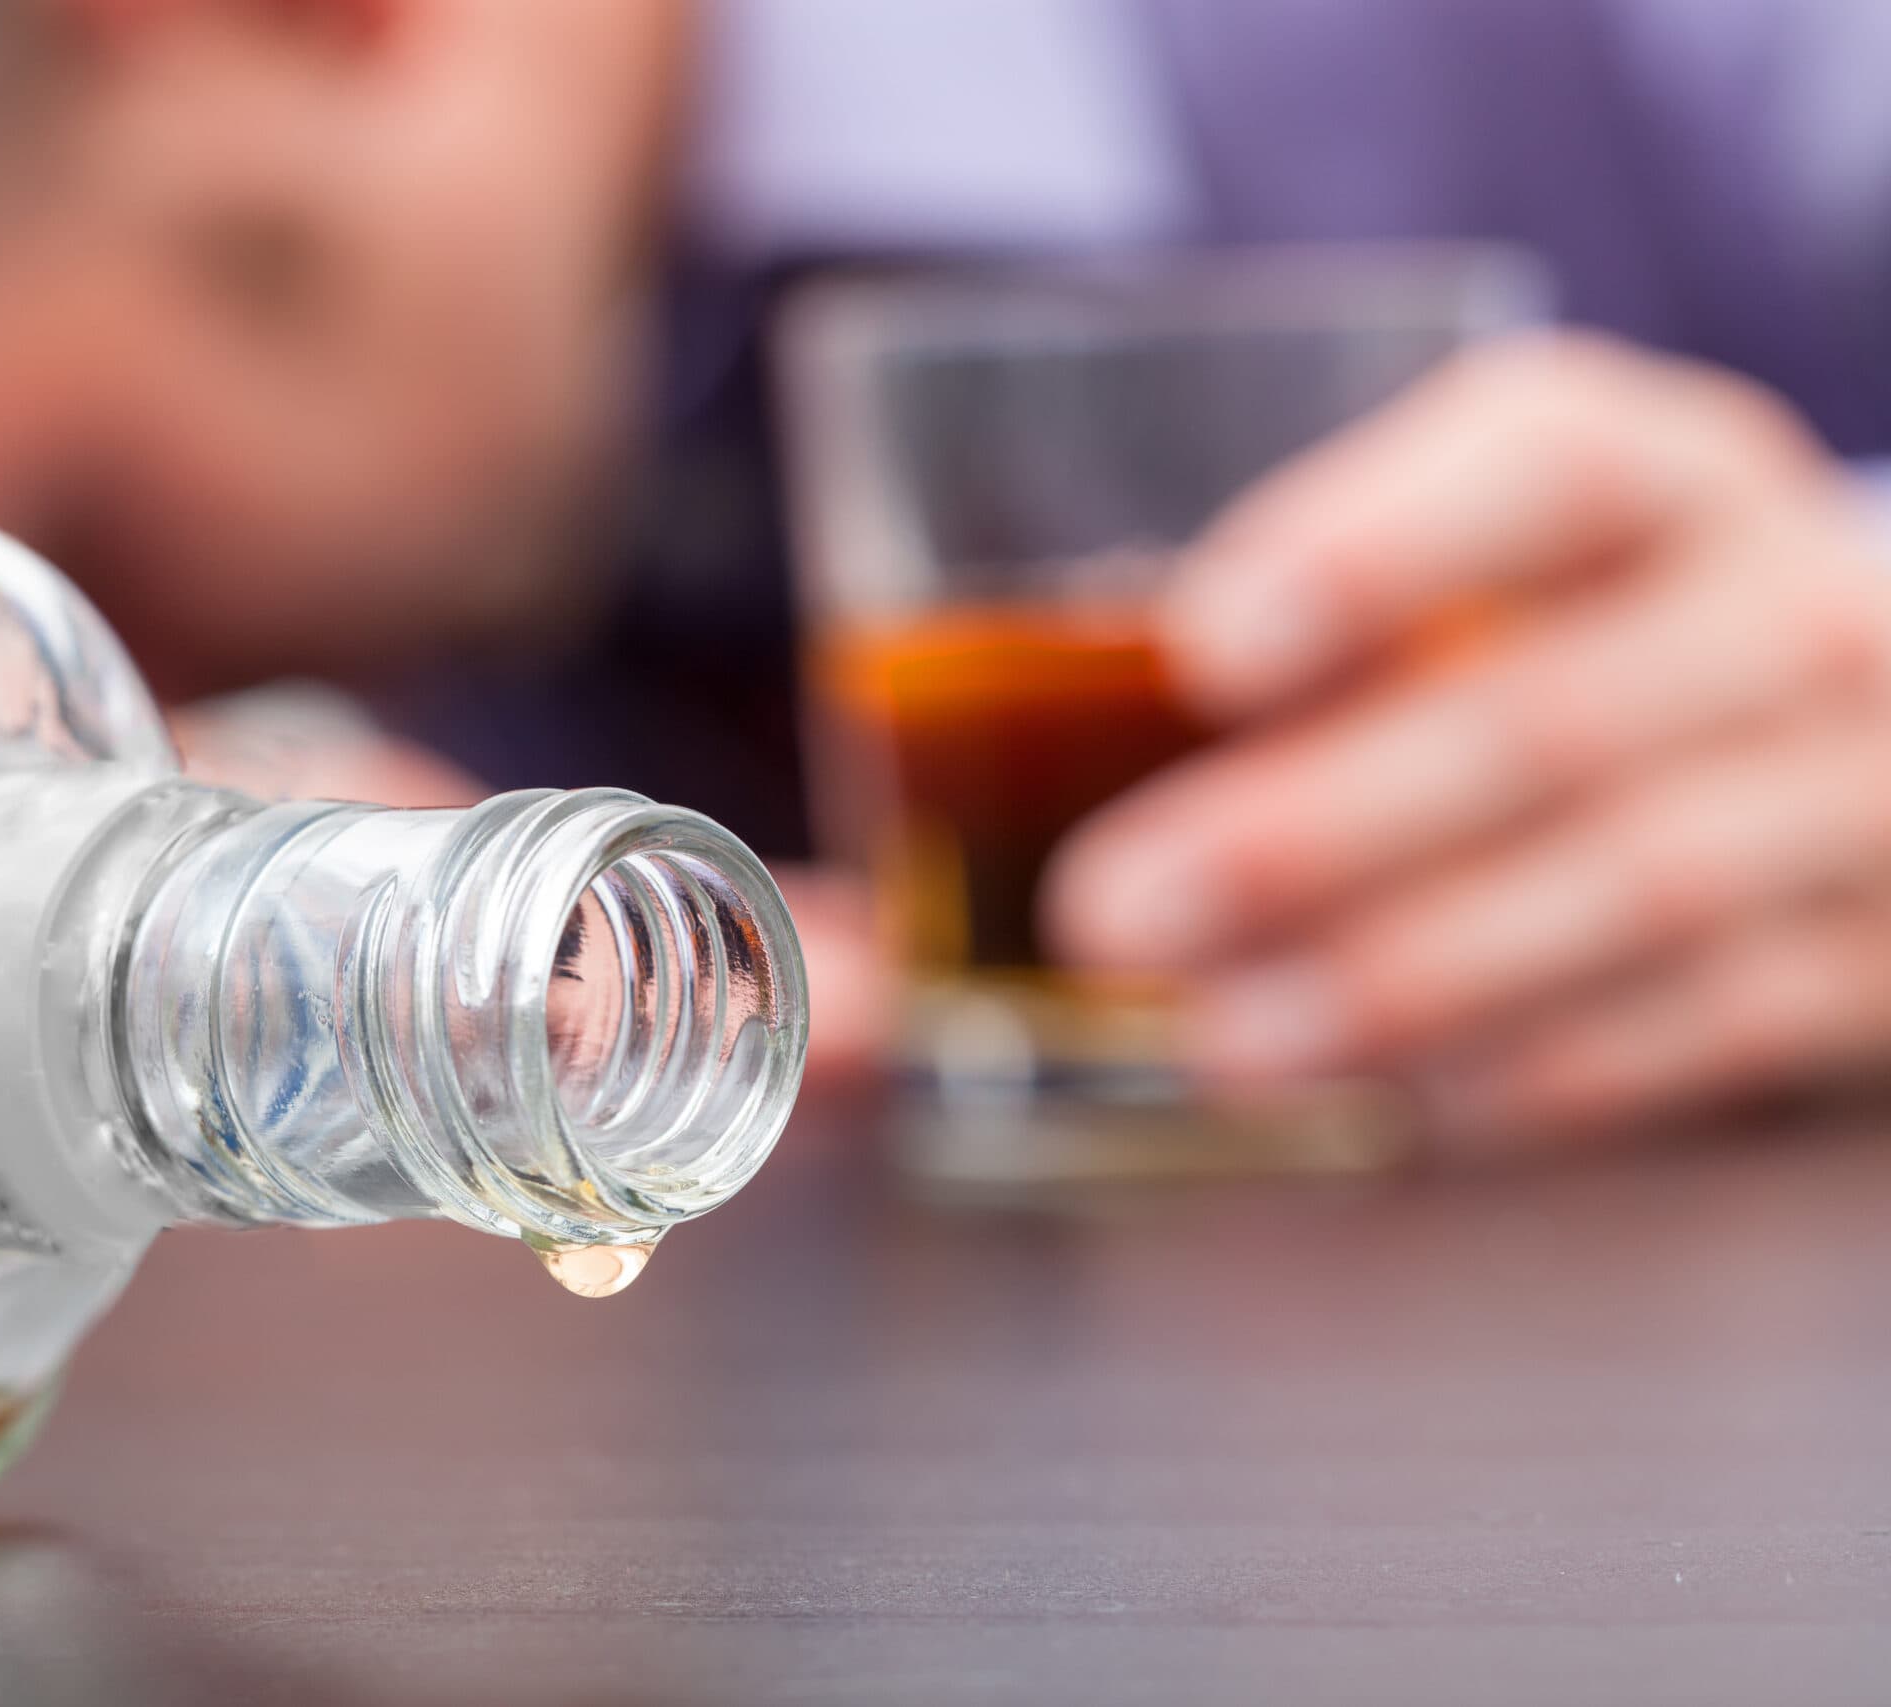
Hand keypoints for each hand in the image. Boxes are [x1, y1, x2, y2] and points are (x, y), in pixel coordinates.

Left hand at [1049, 333, 1890, 1152]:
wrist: (1858, 725)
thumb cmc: (1557, 647)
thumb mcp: (1451, 586)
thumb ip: (1220, 671)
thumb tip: (855, 937)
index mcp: (1647, 470)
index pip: (1538, 460)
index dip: (1376, 545)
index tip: (1200, 644)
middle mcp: (1778, 601)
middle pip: (1555, 711)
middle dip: (1317, 831)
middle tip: (1113, 917)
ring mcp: (1856, 783)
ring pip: (1636, 886)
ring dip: (1404, 980)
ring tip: (1219, 1042)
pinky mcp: (1879, 954)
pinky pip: (1709, 1022)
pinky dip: (1534, 1073)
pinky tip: (1388, 1110)